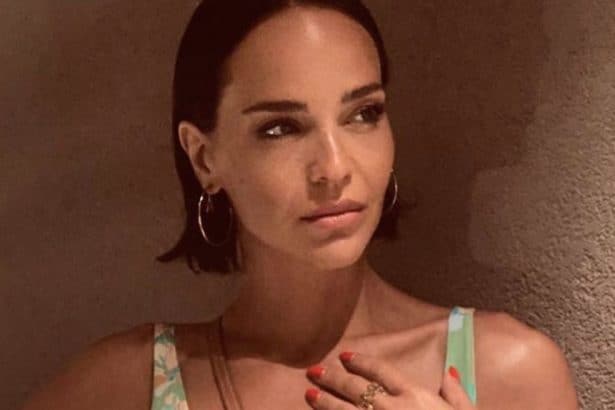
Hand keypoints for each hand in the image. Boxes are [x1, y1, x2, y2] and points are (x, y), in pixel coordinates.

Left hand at [304, 352, 474, 409]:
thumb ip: (456, 394)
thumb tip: (450, 372)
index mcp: (414, 396)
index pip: (381, 371)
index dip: (361, 362)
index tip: (344, 356)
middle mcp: (392, 408)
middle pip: (356, 388)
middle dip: (333, 378)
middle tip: (314, 370)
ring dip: (324, 402)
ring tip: (308, 393)